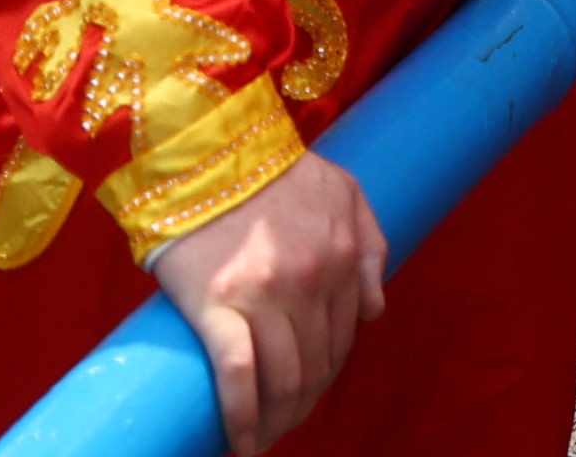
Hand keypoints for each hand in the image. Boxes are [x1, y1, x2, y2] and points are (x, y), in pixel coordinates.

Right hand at [147, 148, 386, 451]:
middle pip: (315, 365)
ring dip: (277, 420)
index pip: (344, 335)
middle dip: (303, 403)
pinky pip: (237, 377)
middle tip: (285, 421)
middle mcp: (309, 281)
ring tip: (263, 436)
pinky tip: (241, 443)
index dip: (329, 370)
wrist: (202, 148)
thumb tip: (374, 312)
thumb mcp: (342, 188)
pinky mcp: (216, 307)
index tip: (312, 388)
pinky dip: (242, 419)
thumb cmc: (270, 166)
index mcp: (340, 255)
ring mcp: (262, 297)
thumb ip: (369, 244)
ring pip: (283, 380)